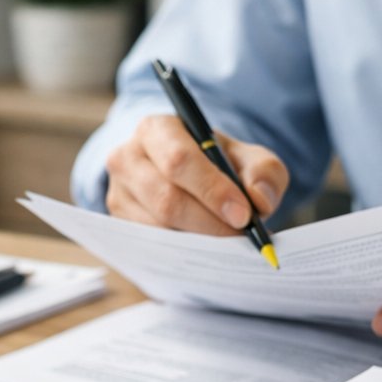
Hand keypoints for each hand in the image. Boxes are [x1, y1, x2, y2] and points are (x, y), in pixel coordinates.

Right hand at [105, 115, 288, 233]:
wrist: (186, 176)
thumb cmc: (214, 163)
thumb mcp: (245, 156)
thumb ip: (264, 171)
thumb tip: (259, 199)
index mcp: (157, 130)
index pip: (179, 160)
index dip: (213, 190)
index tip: (243, 214)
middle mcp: (127, 158)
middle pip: (166, 199)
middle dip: (209, 222)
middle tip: (240, 236)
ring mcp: (118, 193)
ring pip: (157, 227)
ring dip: (197, 240)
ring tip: (227, 242)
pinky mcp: (119, 223)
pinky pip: (151, 245)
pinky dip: (183, 251)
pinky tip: (205, 249)